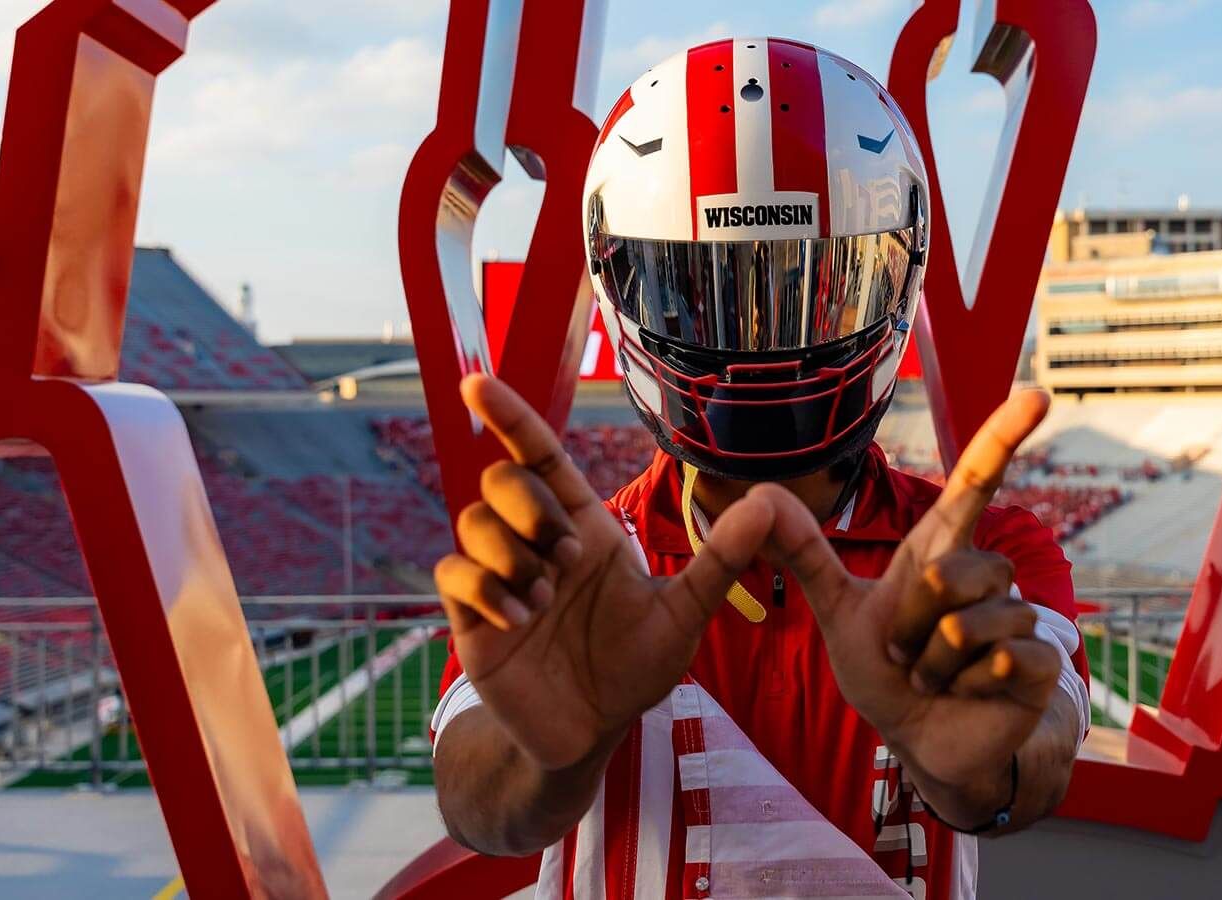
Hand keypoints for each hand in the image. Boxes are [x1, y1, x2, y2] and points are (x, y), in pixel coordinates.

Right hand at [433, 374, 774, 769]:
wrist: (593, 731)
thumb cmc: (635, 667)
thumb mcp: (684, 614)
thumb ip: (720, 560)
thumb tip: (768, 504)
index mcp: (582, 527)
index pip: (540, 457)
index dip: (511, 417)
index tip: (479, 383)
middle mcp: (535, 543)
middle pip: (501, 479)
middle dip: (530, 507)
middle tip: (567, 558)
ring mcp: (499, 578)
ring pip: (472, 522)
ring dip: (511, 554)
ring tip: (543, 602)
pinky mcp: (471, 618)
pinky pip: (453, 573)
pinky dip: (485, 588)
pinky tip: (520, 619)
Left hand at [760, 390, 1060, 800]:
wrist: (922, 741)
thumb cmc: (888, 672)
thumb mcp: (839, 611)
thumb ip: (806, 555)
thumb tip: (761, 493)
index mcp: (940, 552)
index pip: (975, 482)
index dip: (1004, 436)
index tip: (1036, 393)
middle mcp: (986, 574)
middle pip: (947, 574)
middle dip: (911, 626)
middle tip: (905, 654)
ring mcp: (1017, 617)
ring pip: (968, 624)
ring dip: (934, 663)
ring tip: (933, 677)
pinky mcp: (1039, 662)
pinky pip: (1001, 658)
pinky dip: (969, 685)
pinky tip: (970, 694)